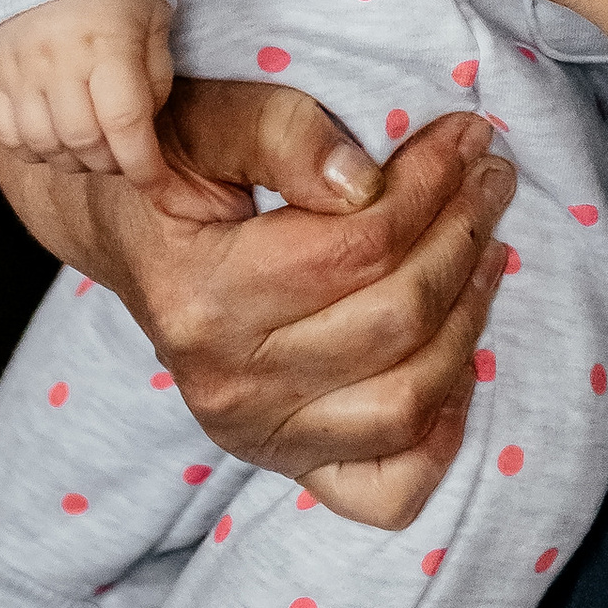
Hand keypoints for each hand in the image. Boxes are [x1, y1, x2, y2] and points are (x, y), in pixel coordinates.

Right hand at [0, 0, 179, 194]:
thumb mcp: (155, 17)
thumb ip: (154, 76)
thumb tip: (143, 130)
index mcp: (106, 44)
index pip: (124, 125)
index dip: (144, 167)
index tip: (158, 184)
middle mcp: (58, 61)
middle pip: (83, 143)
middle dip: (112, 163)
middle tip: (125, 152)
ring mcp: (20, 69)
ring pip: (43, 146)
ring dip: (74, 160)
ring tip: (92, 144)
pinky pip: (7, 134)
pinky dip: (34, 149)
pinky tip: (55, 137)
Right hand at [0, 0, 515, 522]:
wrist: (117, 224)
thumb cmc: (166, 163)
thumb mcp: (202, 120)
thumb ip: (274, 133)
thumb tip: (361, 181)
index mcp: (202, 298)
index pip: (357, 247)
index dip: (430, 184)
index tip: (468, 134)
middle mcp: (227, 385)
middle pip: (395, 318)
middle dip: (461, 235)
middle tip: (490, 174)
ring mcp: (259, 435)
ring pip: (408, 399)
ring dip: (469, 316)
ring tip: (487, 244)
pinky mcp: (288, 461)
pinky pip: (387, 487)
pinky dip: (440, 432)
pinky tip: (458, 359)